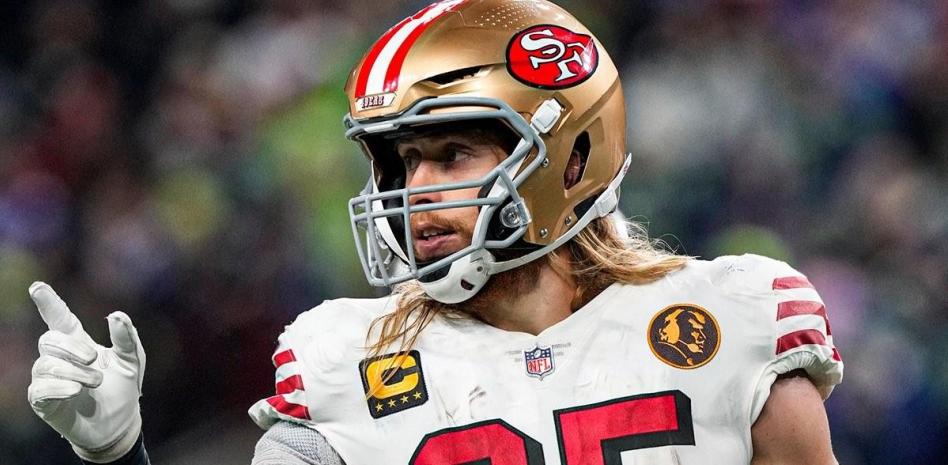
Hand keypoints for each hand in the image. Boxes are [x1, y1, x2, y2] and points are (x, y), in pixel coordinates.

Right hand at [27, 282, 144, 463]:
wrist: (121, 423)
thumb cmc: (124, 387)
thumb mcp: (133, 360)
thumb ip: (126, 337)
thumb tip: (116, 315)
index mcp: (79, 342)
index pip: (59, 319)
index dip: (49, 303)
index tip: (38, 287)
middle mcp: (60, 358)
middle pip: (49, 339)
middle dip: (71, 347)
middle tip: (94, 359)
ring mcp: (49, 379)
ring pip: (46, 365)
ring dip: (74, 371)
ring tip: (96, 382)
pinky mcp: (44, 402)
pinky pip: (40, 389)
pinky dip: (59, 387)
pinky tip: (76, 390)